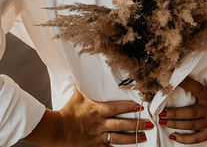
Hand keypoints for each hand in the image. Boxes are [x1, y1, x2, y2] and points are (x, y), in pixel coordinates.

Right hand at [24, 86, 152, 145]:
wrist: (57, 130)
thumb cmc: (68, 111)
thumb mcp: (77, 95)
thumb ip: (85, 84)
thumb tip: (85, 68)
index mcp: (97, 110)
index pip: (116, 108)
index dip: (129, 107)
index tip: (140, 106)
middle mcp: (99, 124)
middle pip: (122, 124)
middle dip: (137, 124)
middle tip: (150, 123)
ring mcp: (98, 136)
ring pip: (119, 138)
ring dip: (133, 138)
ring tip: (145, 137)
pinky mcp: (95, 146)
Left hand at [158, 76, 206, 143]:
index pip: (193, 87)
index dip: (182, 83)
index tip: (170, 81)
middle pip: (188, 112)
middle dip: (173, 113)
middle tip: (160, 112)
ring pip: (189, 125)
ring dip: (175, 124)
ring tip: (162, 121)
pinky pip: (196, 138)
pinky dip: (184, 139)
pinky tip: (173, 137)